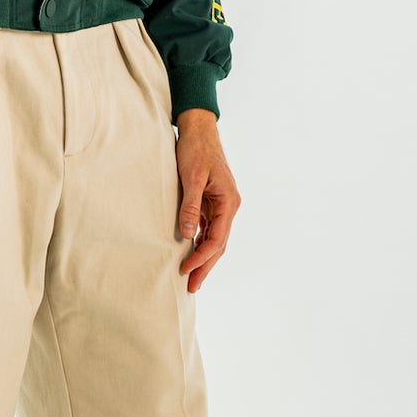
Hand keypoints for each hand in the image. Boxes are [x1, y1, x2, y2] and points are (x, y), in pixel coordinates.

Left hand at [174, 108, 240, 291]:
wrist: (198, 129)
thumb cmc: (195, 150)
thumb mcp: (192, 177)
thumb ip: (190, 206)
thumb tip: (187, 235)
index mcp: (229, 202)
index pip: (217, 239)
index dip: (202, 258)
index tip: (186, 271)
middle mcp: (229, 206)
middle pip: (218, 244)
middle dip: (205, 266)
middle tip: (191, 288)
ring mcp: (221, 204)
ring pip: (214, 238)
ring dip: (203, 257)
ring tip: (191, 277)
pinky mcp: (211, 201)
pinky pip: (208, 228)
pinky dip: (200, 242)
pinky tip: (190, 253)